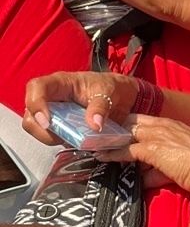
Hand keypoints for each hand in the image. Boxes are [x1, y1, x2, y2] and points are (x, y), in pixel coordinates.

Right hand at [23, 71, 138, 144]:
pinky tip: (77, 141)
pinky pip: (53, 138)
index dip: (35, 104)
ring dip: (52, 138)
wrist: (121, 96)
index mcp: (60, 83)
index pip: (36, 88)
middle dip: (42, 130)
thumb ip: (101, 106)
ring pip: (38, 130)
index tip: (47, 122)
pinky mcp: (61, 127)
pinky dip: (63, 143)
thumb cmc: (111, 87)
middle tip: (62, 136)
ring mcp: (54, 114)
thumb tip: (94, 125)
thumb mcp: (109, 92)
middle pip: (31, 115)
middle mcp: (52, 98)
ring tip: (74, 138)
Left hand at [97, 114, 189, 194]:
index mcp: (174, 126)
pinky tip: (101, 156)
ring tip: (95, 144)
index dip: (130, 125)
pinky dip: (113, 153)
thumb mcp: (181, 163)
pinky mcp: (153, 150)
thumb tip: (144, 178)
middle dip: (116, 128)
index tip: (117, 130)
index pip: (146, 120)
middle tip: (100, 134)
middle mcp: (165, 126)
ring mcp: (159, 136)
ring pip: (127, 133)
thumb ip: (160, 169)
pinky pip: (127, 150)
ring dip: (110, 139)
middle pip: (133, 122)